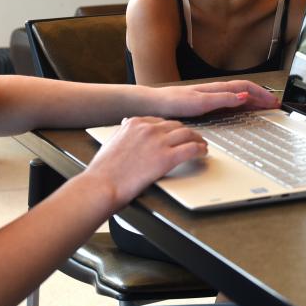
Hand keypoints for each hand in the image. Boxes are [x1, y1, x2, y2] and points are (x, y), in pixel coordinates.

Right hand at [87, 116, 207, 207]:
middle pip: (176, 126)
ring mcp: (159, 142)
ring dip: (197, 139)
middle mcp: (149, 129)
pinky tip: (203, 153)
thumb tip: (127, 123)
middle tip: (193, 138)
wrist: (102, 184)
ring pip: (187, 134)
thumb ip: (123, 130)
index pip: (161, 121)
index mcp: (135, 123)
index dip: (172, 128)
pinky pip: (191, 149)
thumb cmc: (104, 169)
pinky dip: (200, 150)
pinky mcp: (167, 158)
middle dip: (186, 132)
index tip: (176, 133)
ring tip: (201, 145)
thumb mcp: (112, 141)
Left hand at [146, 80, 278, 118]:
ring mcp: (211, 96)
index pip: (246, 87)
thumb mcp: (200, 102)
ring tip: (264, 106)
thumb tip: (244, 95)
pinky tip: (241, 109)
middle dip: (262, 96)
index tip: (274, 102)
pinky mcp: (205, 103)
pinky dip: (241, 104)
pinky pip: (230, 101)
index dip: (261, 94)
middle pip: (245, 90)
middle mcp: (215, 91)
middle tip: (275, 105)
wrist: (154, 104)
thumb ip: (223, 99)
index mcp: (217, 89)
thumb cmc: (173, 102)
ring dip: (253, 99)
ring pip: (238, 95)